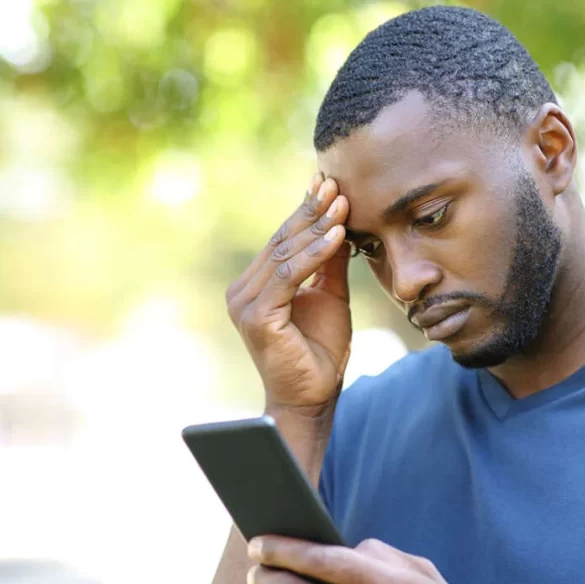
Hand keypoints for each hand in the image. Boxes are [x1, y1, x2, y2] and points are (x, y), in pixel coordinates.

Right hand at [225, 173, 351, 415]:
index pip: (282, 240)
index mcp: (255, 285)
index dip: (306, 211)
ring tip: (342, 204)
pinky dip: (314, 255)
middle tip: (336, 185)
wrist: (312, 398)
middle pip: (281, 242)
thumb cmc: (320, 353)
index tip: (329, 184)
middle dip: (311, 212)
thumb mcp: (331, 297)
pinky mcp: (257, 316)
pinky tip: (337, 236)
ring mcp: (245, 303)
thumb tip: (341, 225)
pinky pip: (289, 276)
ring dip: (317, 227)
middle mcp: (242, 290)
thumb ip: (330, 264)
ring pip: (285, 255)